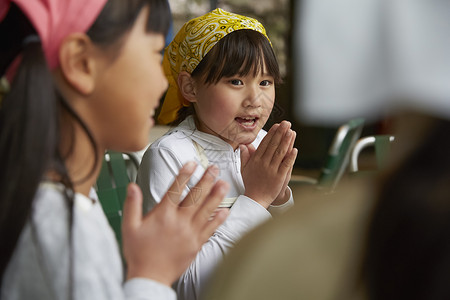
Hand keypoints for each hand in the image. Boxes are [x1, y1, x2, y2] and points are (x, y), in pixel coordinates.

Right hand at [122, 162, 228, 285]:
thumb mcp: (129, 227)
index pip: (176, 189)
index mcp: (163, 214)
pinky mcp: (196, 244)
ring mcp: (190, 232)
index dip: (184, 174)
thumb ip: (132, 205)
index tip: (192, 163)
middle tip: (214, 168)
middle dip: (206, 180)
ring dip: (216, 195)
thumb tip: (132, 186)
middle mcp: (179, 221)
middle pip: (195, 196)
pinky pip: (210, 229)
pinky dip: (219, 219)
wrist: (150, 277)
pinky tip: (226, 210)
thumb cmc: (138, 253)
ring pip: (206, 210)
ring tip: (224, 183)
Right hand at [240, 121, 297, 207]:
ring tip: (291, 131)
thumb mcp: (244, 169)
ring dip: (286, 141)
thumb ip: (244, 156)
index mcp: (256, 160)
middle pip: (273, 145)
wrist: (255, 199)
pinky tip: (295, 149)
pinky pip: (286, 165)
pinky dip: (290, 157)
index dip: (272, 133)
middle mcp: (264, 163)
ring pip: (280, 153)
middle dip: (280, 133)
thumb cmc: (250, 184)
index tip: (277, 125)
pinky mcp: (279, 177)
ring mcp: (272, 170)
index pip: (265, 143)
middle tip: (286, 123)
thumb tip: (243, 145)